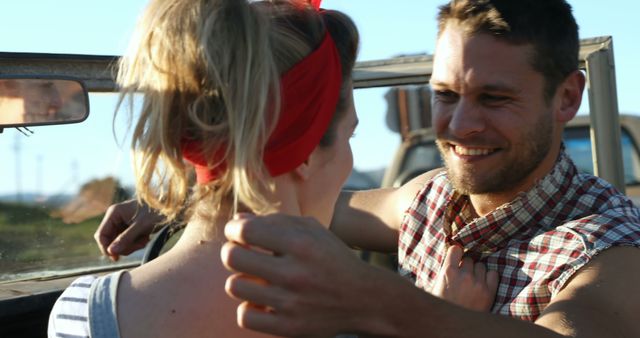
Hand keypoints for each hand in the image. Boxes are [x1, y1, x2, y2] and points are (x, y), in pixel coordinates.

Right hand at [93, 199, 164, 260]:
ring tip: (145, 240)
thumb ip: (126, 238)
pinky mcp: (129, 228)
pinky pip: (127, 241)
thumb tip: (111, 252)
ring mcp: (122, 223)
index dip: (106, 248)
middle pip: (110, 240)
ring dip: (132, 245)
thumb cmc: (156, 213)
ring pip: (119, 243)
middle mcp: (115, 217)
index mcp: (114, 212)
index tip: (116, 258)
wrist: (171, 208)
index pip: (101, 234)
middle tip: (139, 245)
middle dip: (124, 246)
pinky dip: (136, 243)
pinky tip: (146, 238)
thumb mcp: (141, 226)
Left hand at [221, 213, 396, 336]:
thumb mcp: (312, 230)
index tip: (237, 233)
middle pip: (232, 258)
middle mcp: (295, 273)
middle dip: (232, 252)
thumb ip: (275, 221)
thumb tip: (237, 223)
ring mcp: (291, 303)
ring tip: (255, 278)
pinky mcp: (288, 327)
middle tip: (242, 253)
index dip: (233, 229)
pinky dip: (249, 308)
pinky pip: (245, 316)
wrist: (364, 298)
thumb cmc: (332, 258)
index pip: (245, 231)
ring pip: (235, 287)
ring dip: (241, 280)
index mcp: (301, 244)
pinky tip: (261, 301)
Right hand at [431, 245, 498, 310]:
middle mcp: (463, 275)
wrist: (452, 325)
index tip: (457, 256)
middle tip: (463, 276)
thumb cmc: (442, 306)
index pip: (455, 249)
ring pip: (481, 266)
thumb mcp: (435, 286)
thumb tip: (450, 257)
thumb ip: (443, 272)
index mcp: (447, 272)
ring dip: (477, 272)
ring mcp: (477, 283)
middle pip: (469, 259)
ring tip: (472, 282)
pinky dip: (489, 277)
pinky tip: (483, 284)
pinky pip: (493, 274)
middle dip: (466, 266)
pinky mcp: (489, 292)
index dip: (456, 253)